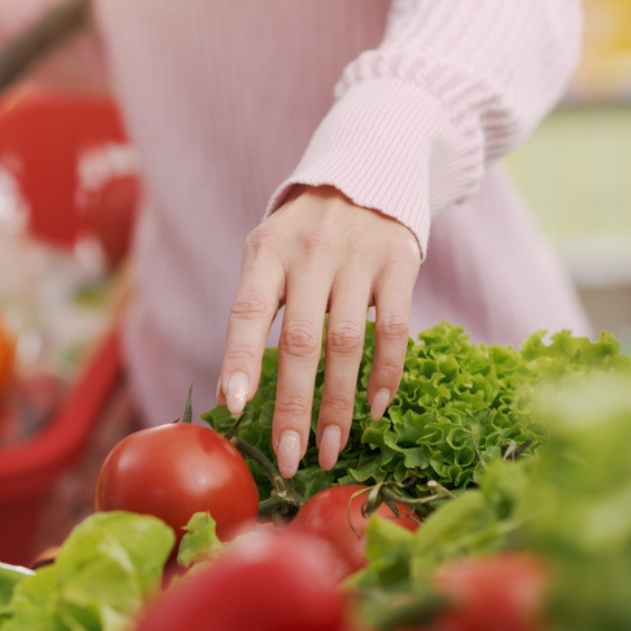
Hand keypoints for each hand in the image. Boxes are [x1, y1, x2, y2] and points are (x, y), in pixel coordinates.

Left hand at [217, 185, 419, 477]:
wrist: (365, 171)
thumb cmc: (302, 235)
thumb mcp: (267, 257)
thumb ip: (252, 316)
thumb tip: (229, 397)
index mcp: (267, 252)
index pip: (247, 312)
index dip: (240, 361)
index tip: (235, 409)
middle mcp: (311, 252)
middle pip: (301, 342)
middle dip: (294, 407)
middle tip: (290, 459)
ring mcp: (358, 255)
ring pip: (348, 344)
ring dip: (339, 405)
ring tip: (330, 450)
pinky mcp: (400, 261)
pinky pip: (396, 328)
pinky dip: (386, 373)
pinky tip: (375, 409)